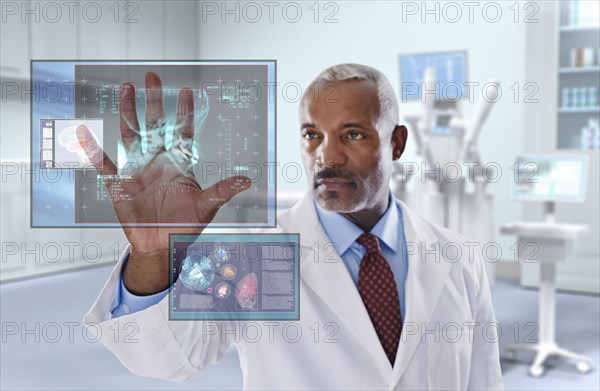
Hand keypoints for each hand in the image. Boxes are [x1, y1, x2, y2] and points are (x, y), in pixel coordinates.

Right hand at [77, 72, 250, 293]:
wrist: (162, 245)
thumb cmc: (185, 225)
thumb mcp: (206, 207)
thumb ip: (222, 191)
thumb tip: (246, 180)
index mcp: (179, 164)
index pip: (182, 132)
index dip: (184, 112)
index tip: (187, 90)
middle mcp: (158, 161)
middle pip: (155, 125)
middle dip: (154, 101)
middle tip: (152, 77)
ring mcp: (138, 170)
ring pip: (131, 135)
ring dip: (128, 113)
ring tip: (126, 89)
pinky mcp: (119, 185)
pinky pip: (105, 166)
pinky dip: (95, 152)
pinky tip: (86, 134)